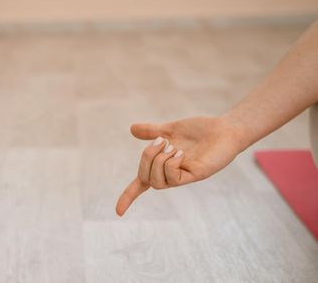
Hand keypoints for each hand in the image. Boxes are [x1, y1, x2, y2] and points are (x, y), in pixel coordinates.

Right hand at [116, 116, 243, 215]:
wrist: (224, 129)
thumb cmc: (199, 131)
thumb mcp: (170, 129)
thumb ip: (151, 131)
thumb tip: (132, 129)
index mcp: (162, 166)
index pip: (141, 185)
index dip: (128, 197)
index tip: (118, 212)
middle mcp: (171, 175)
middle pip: (145, 178)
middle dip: (146, 158)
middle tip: (161, 141)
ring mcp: (183, 177)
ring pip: (157, 181)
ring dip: (158, 160)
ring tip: (172, 146)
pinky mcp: (195, 176)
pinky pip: (174, 178)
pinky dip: (171, 164)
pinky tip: (181, 153)